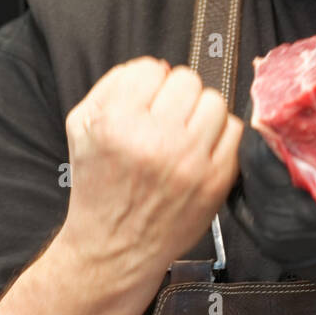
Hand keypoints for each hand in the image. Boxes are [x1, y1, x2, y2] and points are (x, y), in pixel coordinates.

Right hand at [60, 58, 242, 288]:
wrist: (113, 247)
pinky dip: (220, 136)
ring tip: (184, 133)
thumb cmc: (98, 184)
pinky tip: (200, 151)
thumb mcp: (81, 128)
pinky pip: (234, 131)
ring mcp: (189, 161)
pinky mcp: (215, 180)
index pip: (152, 68)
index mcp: (116, 124)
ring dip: (201, 112)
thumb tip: (156, 66)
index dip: (148, 83)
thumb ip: (112, 85)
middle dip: (176, 95)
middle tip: (166, 119)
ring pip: (215, 101)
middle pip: (188, 80)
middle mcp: (154, 140)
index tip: (145, 102)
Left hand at [231, 66, 315, 314]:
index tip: (270, 92)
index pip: (258, 153)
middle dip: (256, 134)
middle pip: (246, 167)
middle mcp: (278, 226)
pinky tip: (272, 165)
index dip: (259, 118)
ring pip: (246, 186)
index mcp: (301, 208)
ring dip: (255, 157)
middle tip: (270, 105)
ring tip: (270, 131)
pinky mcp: (277, 247)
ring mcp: (274, 240)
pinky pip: (251, 208)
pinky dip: (257, 183)